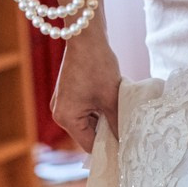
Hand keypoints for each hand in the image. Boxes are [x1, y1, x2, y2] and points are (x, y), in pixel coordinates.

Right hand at [51, 33, 120, 152]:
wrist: (86, 37)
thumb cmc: (97, 66)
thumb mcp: (111, 99)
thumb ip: (117, 123)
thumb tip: (126, 141)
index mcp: (67, 118)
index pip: (89, 145)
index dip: (109, 148)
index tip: (126, 149)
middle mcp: (59, 114)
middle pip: (87, 134)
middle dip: (106, 132)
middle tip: (127, 131)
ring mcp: (62, 103)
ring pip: (87, 122)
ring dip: (103, 119)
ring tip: (120, 113)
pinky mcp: (67, 94)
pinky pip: (83, 110)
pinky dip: (97, 109)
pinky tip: (111, 103)